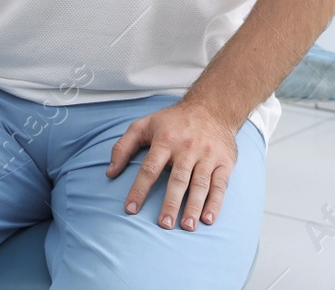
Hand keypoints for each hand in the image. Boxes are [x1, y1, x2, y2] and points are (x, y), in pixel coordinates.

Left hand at [106, 99, 238, 231]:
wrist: (211, 108)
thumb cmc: (173, 121)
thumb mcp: (144, 125)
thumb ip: (123, 146)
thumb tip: (109, 172)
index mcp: (165, 139)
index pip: (150, 168)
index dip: (139, 189)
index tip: (131, 209)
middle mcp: (187, 148)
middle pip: (178, 179)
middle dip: (171, 203)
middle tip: (164, 224)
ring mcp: (207, 155)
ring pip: (200, 184)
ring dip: (194, 206)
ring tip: (187, 227)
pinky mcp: (224, 162)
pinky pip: (220, 185)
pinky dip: (215, 203)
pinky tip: (208, 219)